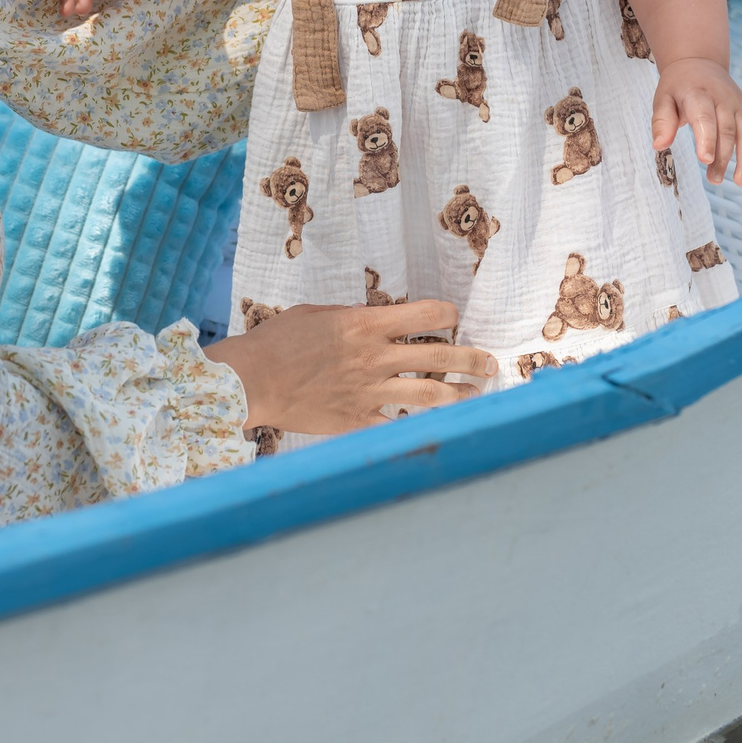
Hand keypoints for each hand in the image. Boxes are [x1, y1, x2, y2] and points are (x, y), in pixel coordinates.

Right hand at [203, 299, 497, 435]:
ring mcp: (369, 391)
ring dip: (459, 395)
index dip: (448, 315)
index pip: (427, 314)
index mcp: (366, 324)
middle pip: (440, 357)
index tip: (453, 319)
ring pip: (430, 395)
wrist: (251, 380)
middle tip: (490, 363)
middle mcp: (375, 357)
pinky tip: (437, 428)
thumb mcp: (318, 314)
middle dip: (472, 360)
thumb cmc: (277, 341)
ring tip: (477, 395)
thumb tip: (375, 321)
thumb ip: (353, 319)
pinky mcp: (357, 420)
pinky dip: (419, 426)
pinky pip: (397, 425)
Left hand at [652, 57, 741, 186]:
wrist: (698, 63)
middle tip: (714, 180)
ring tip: (741, 181)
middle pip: (727, 130)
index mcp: (699, 94)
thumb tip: (659, 145)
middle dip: (723, 157)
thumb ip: (662, 121)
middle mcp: (723, 99)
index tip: (705, 160)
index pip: (705, 117)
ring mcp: (738, 105)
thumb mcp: (662, 98)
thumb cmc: (677, 86)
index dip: (707, 139)